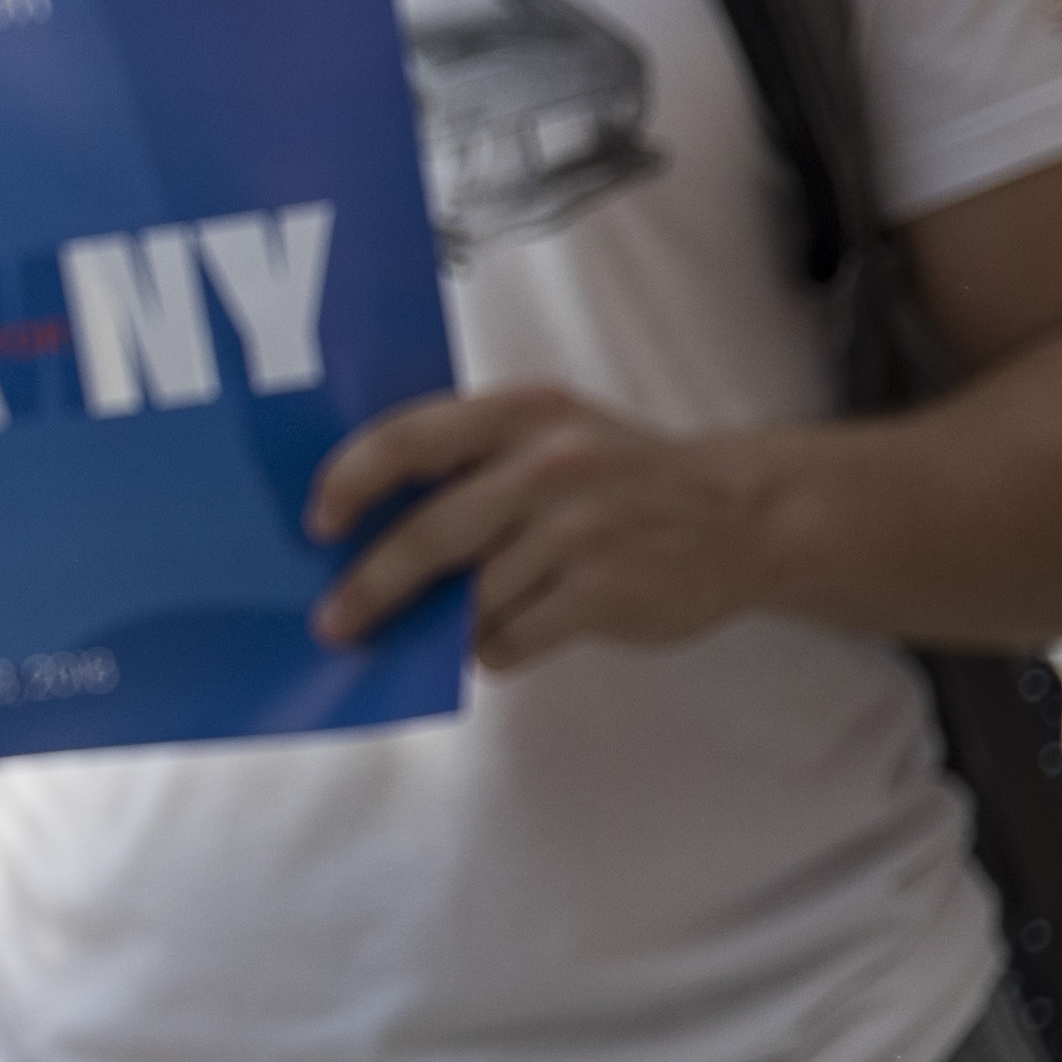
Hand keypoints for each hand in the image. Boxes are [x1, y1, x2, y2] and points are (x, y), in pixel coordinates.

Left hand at [308, 379, 776, 663]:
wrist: (743, 516)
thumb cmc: (618, 476)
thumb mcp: (551, 434)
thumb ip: (468, 460)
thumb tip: (360, 523)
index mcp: (522, 412)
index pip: (408, 439)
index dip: (350, 482)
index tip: (317, 525)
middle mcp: (551, 464)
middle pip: (428, 535)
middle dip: (368, 587)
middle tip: (335, 623)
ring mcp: (583, 529)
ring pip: (469, 598)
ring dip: (444, 626)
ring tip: (441, 632)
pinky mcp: (606, 592)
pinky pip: (511, 637)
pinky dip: (493, 648)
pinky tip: (501, 640)